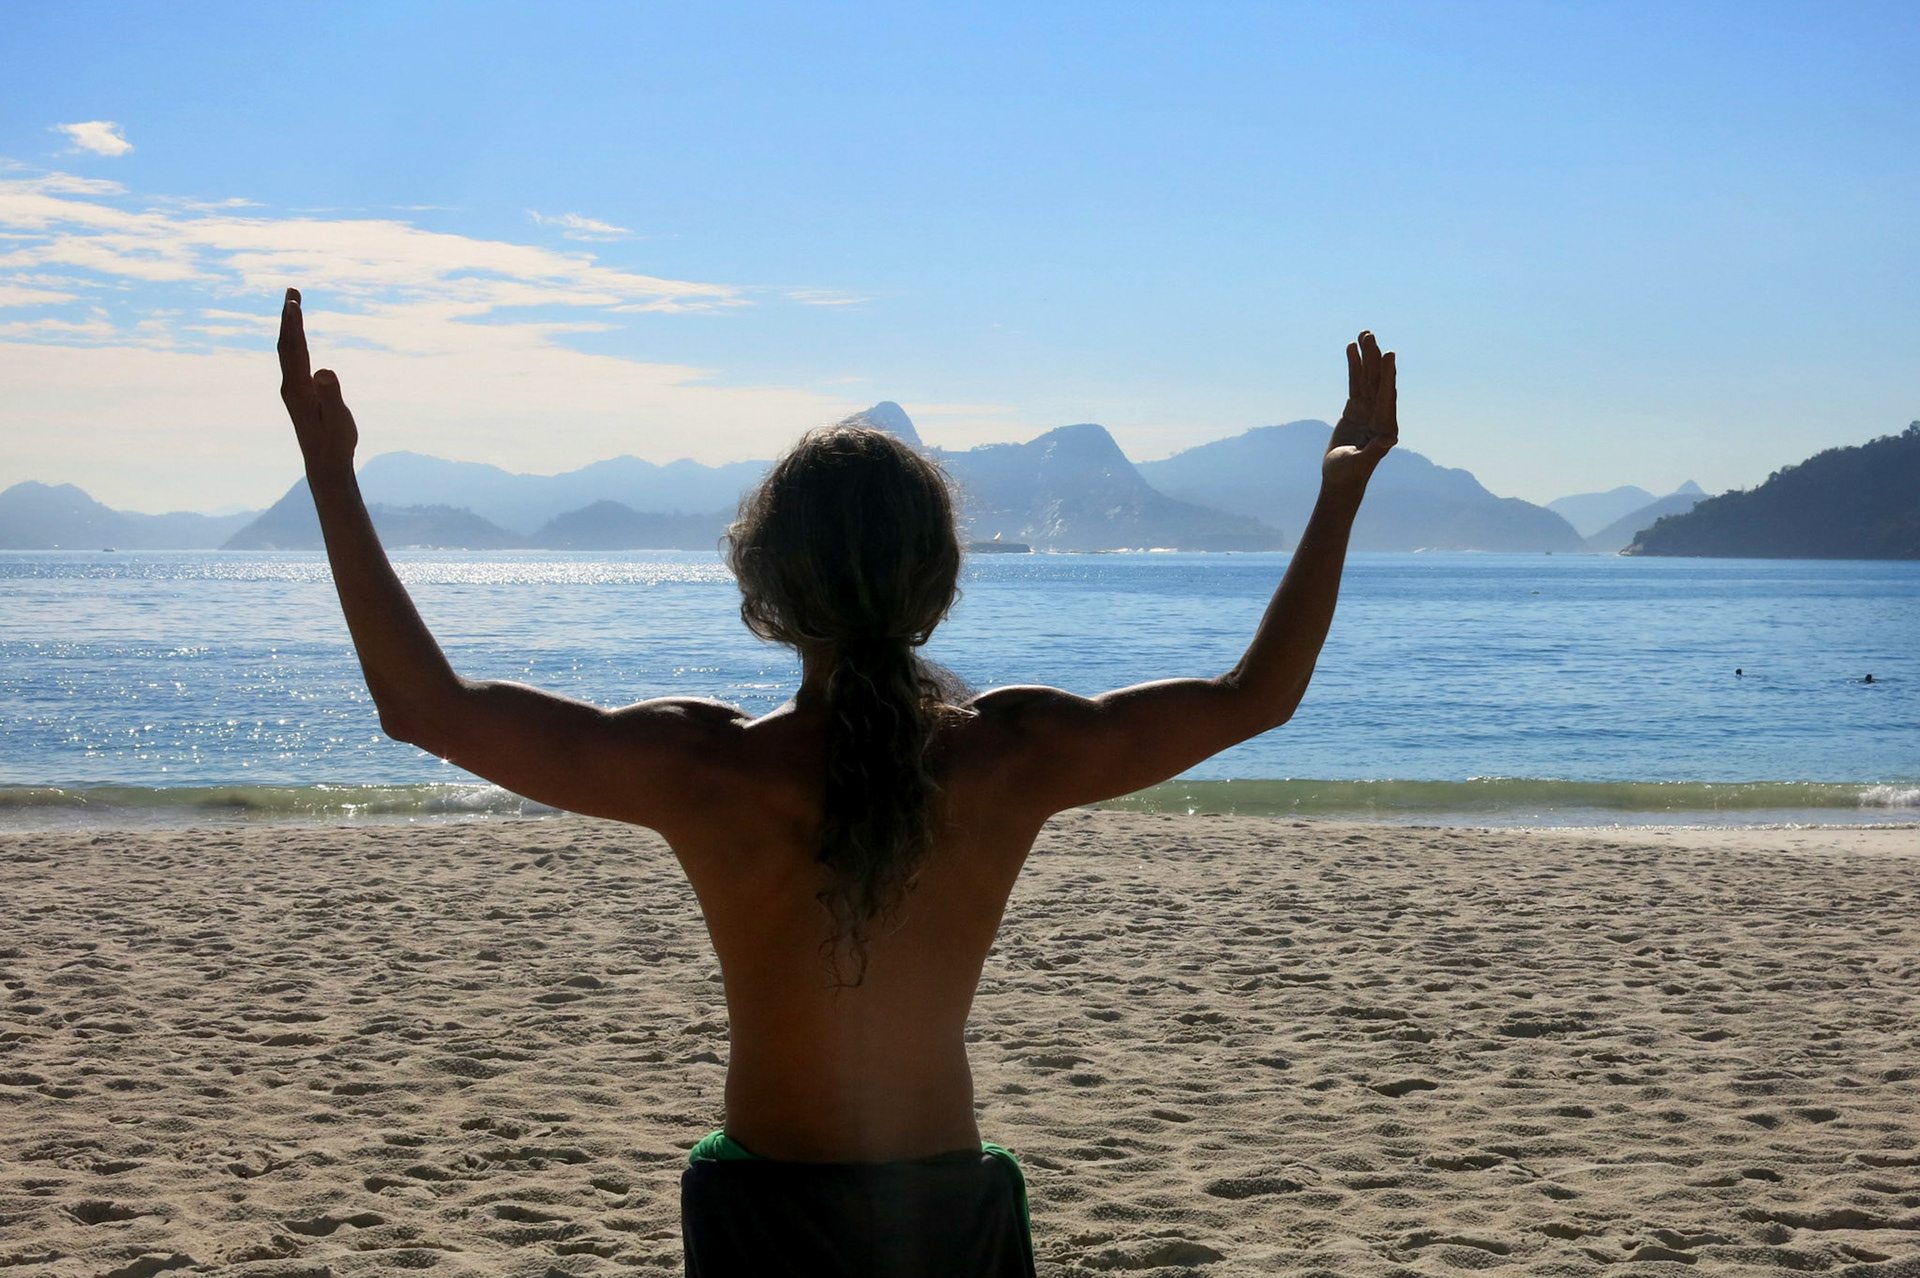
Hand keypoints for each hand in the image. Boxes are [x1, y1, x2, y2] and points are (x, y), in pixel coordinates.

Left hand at [278, 288, 357, 472]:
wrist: (325, 465)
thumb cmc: (335, 443)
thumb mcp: (339, 420)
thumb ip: (332, 396)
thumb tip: (323, 372)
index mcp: (298, 389)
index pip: (294, 349)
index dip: (294, 325)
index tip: (293, 302)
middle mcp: (290, 386)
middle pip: (286, 345)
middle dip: (289, 317)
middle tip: (292, 291)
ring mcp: (292, 390)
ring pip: (287, 351)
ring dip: (290, 327)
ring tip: (294, 306)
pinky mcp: (298, 394)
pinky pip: (293, 360)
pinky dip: (294, 342)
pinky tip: (298, 339)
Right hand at [1323, 330, 1396, 492]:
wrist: (1341, 479)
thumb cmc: (1350, 474)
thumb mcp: (1361, 463)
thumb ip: (1376, 450)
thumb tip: (1390, 439)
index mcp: (1386, 426)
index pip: (1387, 395)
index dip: (1388, 375)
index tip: (1389, 355)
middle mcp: (1381, 413)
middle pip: (1378, 381)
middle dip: (1375, 358)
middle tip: (1371, 335)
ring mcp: (1368, 409)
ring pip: (1367, 377)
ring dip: (1366, 356)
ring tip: (1364, 334)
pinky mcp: (1355, 408)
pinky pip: (1355, 382)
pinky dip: (1354, 365)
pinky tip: (1351, 349)